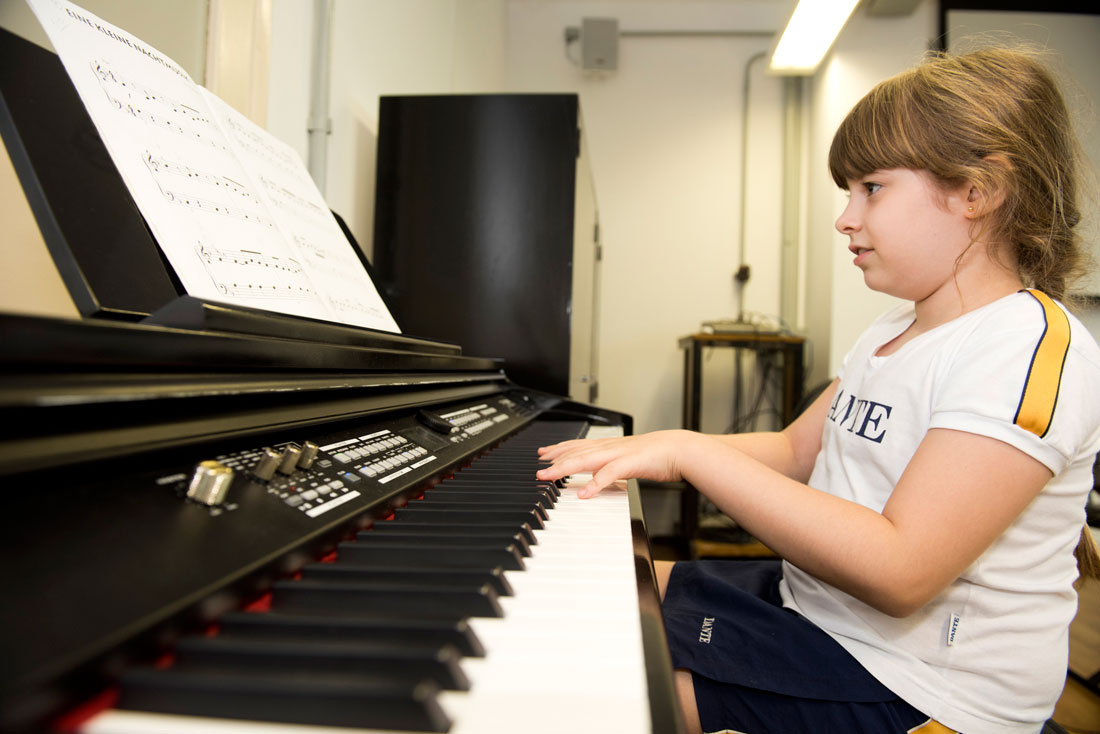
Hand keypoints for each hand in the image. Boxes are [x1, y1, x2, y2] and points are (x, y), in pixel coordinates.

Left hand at [536, 430, 694, 497]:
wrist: (680, 449)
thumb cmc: (657, 456)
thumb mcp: (629, 459)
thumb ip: (613, 466)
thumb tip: (600, 476)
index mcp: (610, 446)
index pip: (579, 446)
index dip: (559, 449)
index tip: (543, 454)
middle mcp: (610, 447)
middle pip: (576, 452)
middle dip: (554, 460)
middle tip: (538, 468)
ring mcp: (619, 453)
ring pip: (586, 459)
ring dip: (565, 468)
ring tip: (548, 477)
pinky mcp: (631, 463)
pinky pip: (609, 473)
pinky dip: (595, 483)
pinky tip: (584, 493)